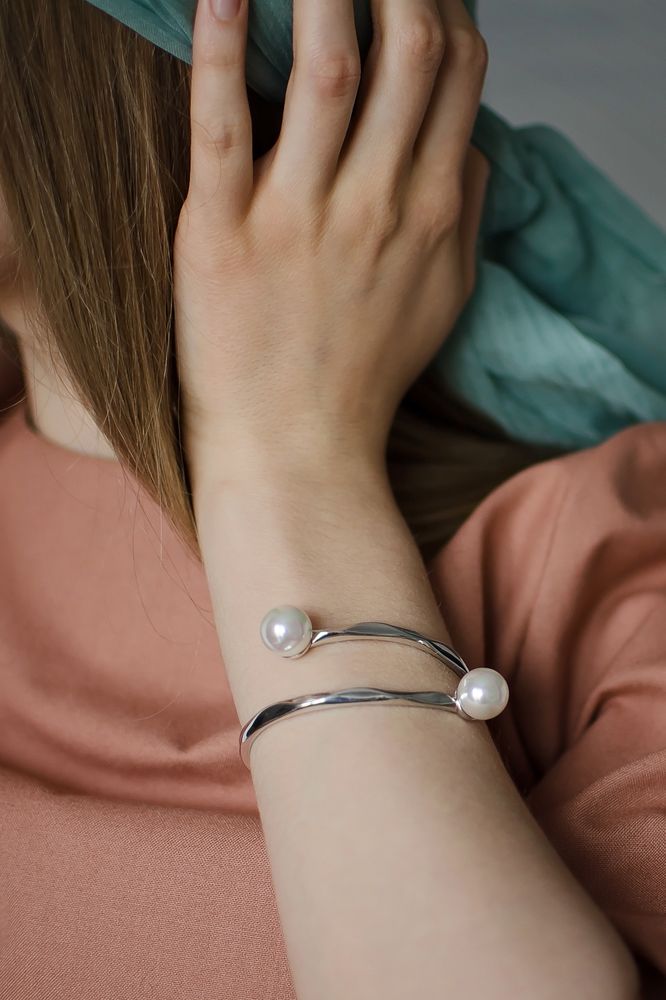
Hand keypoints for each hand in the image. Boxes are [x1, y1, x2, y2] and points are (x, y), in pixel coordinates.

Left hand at [174, 0, 488, 483]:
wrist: (297, 449)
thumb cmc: (365, 372)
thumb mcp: (442, 297)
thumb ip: (462, 211)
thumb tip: (468, 138)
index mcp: (428, 211)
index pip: (457, 72)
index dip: (443, 6)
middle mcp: (374, 204)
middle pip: (407, 53)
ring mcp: (298, 219)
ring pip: (326, 70)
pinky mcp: (222, 235)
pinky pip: (223, 126)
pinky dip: (222, 52)